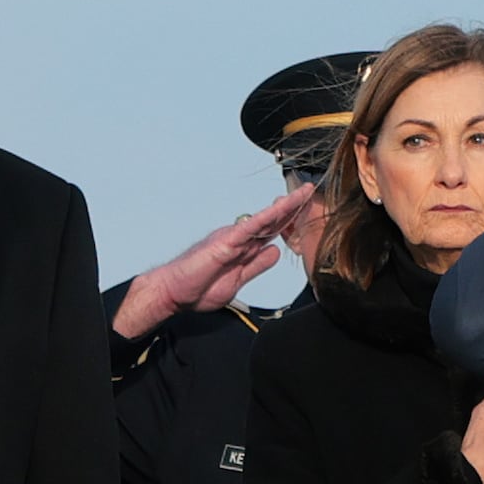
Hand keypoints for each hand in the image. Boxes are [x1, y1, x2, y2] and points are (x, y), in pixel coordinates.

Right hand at [110, 186, 317, 335]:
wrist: (172, 293)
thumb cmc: (197, 289)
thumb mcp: (237, 281)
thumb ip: (257, 266)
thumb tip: (275, 252)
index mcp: (243, 249)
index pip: (272, 232)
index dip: (290, 221)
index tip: (307, 210)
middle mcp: (239, 239)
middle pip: (272, 221)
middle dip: (293, 206)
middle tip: (311, 191)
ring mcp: (232, 238)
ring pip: (264, 220)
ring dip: (285, 206)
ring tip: (302, 193)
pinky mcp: (224, 242)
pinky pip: (248, 228)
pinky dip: (264, 218)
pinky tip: (278, 209)